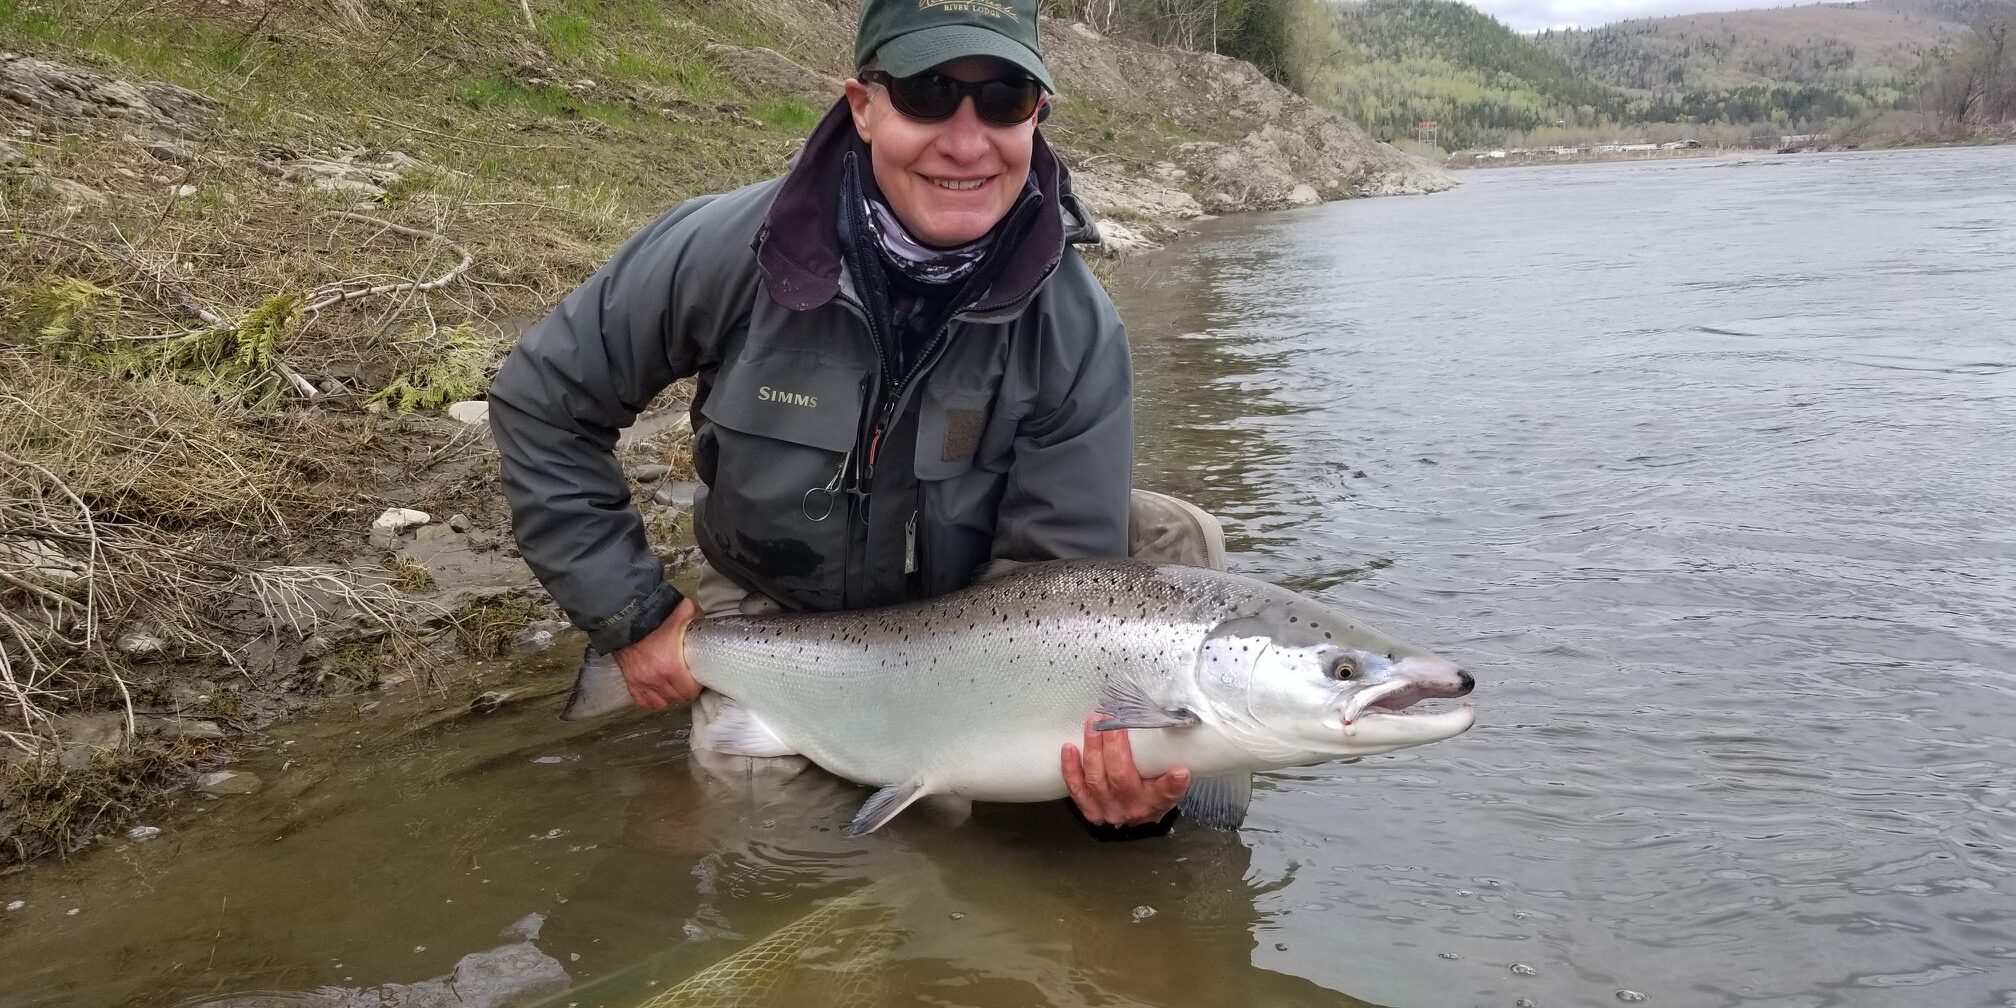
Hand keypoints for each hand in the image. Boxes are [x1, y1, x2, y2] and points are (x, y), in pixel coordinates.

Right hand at [613, 597, 700, 709]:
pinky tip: (658, 691)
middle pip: (677, 698)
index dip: (697, 686)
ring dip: (669, 696)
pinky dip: (651, 699)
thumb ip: (697, 618)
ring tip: (674, 686)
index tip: (698, 679)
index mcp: (671, 666)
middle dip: (685, 691)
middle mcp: (655, 678)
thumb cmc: (653, 617)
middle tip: (688, 681)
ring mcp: (641, 681)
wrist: (625, 617)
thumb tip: (707, 622)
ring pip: (661, 703)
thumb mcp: (682, 612)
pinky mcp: (630, 681)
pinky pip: (643, 702)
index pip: (689, 691)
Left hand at [1062, 713, 1190, 826]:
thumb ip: (1169, 760)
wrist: (1136, 814)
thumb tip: (1176, 729)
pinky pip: (1077, 789)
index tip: (1180, 771)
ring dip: (1092, 748)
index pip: (1166, 792)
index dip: (1172, 783)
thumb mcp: (1168, 777)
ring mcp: (1107, 809)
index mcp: (1156, 801)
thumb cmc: (1153, 789)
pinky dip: (1070, 769)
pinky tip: (1069, 748)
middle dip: (1114, 745)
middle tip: (1111, 719)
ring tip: (1093, 723)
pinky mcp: (1089, 809)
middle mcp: (1131, 808)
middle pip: (1121, 777)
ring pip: (1096, 779)